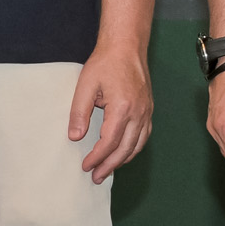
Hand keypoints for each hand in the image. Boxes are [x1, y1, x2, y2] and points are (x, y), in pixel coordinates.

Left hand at [67, 42, 152, 181]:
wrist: (126, 47)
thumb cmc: (104, 64)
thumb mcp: (85, 86)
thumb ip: (79, 112)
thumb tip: (75, 137)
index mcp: (123, 107)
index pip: (110, 141)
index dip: (97, 157)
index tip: (85, 166)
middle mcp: (139, 112)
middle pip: (126, 148)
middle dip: (110, 165)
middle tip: (96, 177)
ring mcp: (147, 112)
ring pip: (137, 145)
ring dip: (123, 160)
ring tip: (107, 171)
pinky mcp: (149, 109)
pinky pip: (144, 136)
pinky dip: (134, 149)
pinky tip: (123, 154)